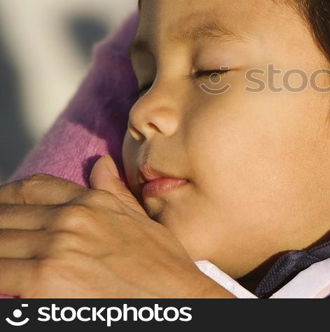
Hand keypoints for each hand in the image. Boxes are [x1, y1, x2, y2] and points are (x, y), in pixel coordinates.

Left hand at [0, 156, 232, 297]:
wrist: (179, 299)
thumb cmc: (166, 268)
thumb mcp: (143, 221)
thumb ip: (115, 193)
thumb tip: (101, 164)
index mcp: (92, 203)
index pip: (31, 189)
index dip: (5, 198)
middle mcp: (70, 219)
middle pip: (5, 215)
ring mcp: (55, 248)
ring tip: (0, 263)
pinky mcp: (42, 281)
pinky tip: (0, 282)